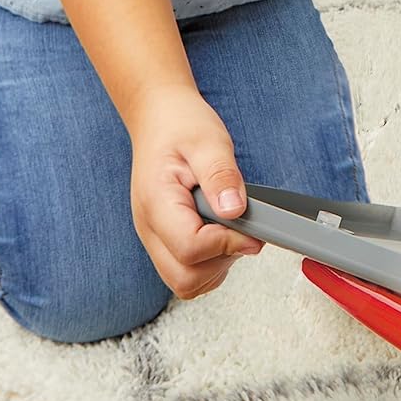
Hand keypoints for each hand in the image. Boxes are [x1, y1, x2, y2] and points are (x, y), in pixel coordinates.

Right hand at [128, 86, 262, 298]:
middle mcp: (149, 229)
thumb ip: (221, 176)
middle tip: (242, 229)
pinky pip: (187, 271)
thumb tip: (236, 212)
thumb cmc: (180, 125)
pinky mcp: (165, 240)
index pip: (190, 249)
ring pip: (186, 282)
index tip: (252, 226)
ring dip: (217, 265)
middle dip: (222, 261)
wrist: (159, 118)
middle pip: (185, 279)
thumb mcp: (208, 140)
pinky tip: (222, 231)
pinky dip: (211, 263)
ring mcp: (155, 238)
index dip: (226, 243)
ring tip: (231, 227)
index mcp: (157, 204)